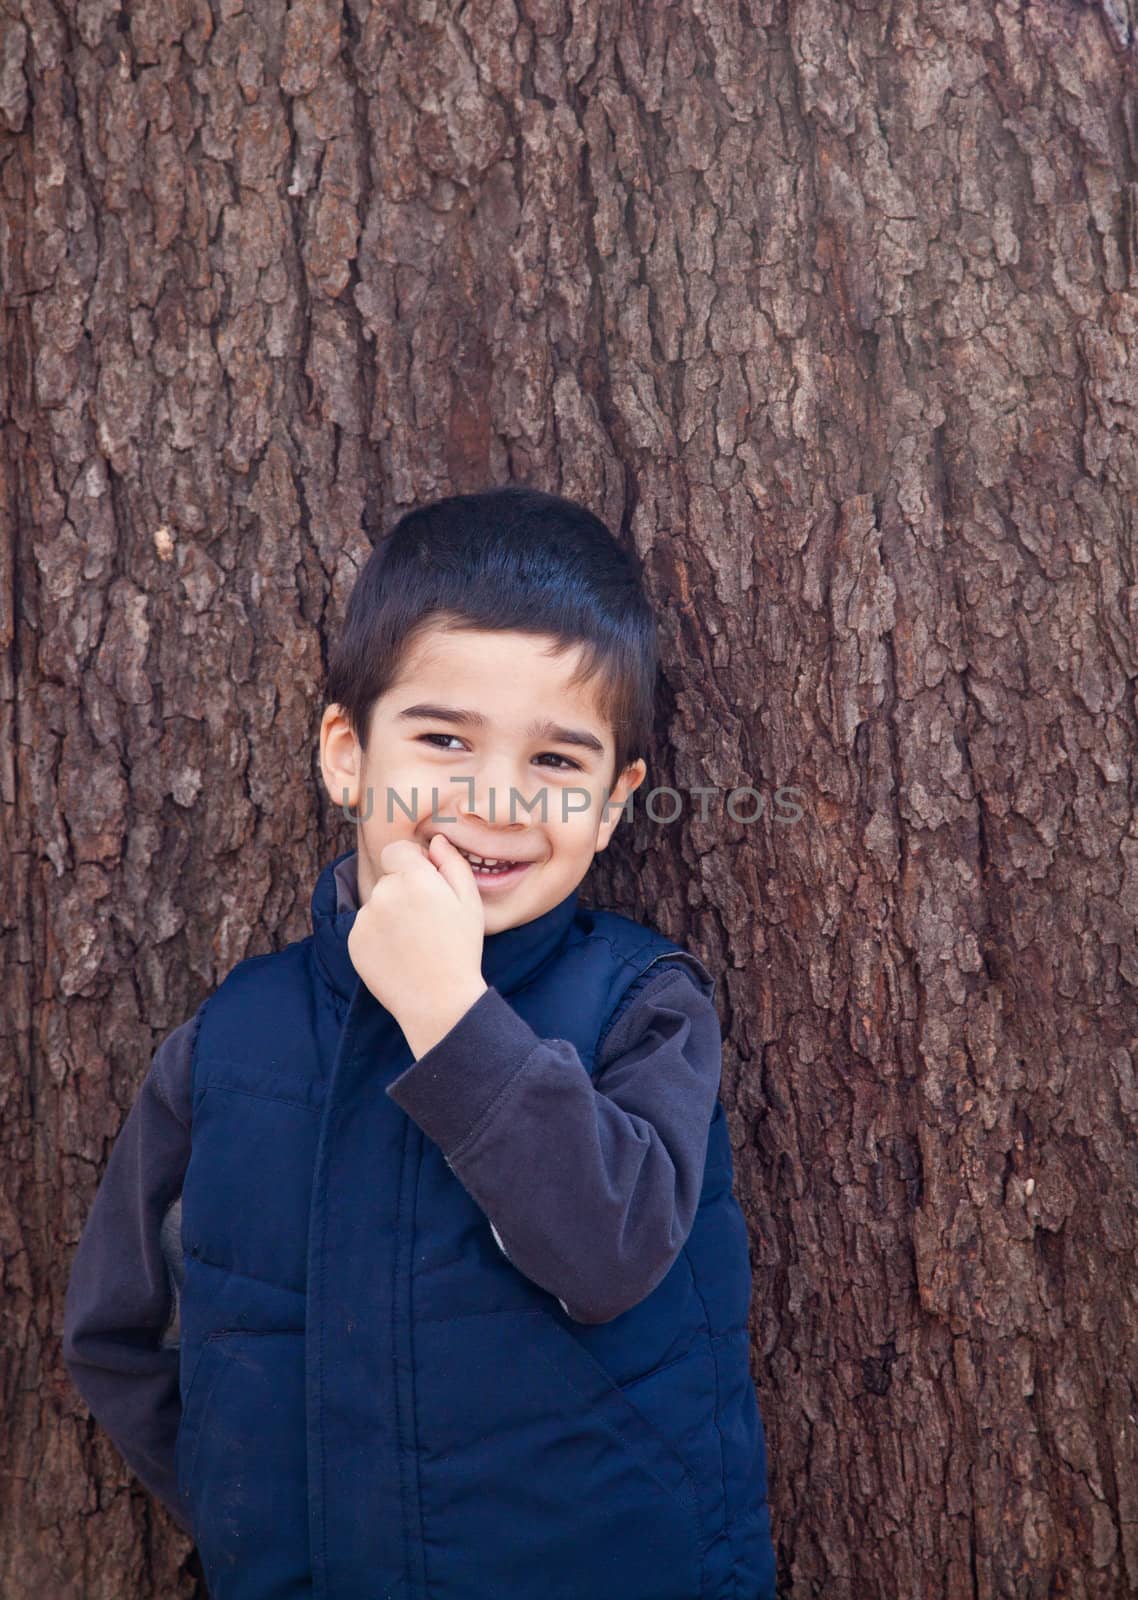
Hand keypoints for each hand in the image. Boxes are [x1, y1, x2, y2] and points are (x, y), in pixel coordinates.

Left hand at [347, 836, 487, 1051]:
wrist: (438, 1001)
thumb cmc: (461, 949)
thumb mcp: (470, 901)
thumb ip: (452, 863)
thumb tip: (436, 840)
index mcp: (414, 878)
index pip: (397, 850)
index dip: (412, 863)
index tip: (426, 883)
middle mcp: (384, 893)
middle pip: (389, 879)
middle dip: (404, 891)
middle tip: (428, 921)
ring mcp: (365, 919)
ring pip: (377, 904)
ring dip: (391, 915)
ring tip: (415, 942)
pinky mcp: (354, 942)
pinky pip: (365, 928)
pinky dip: (379, 937)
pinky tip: (400, 955)